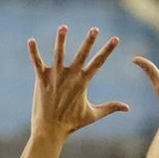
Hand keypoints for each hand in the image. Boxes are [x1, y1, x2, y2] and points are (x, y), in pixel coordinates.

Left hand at [27, 26, 127, 141]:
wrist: (50, 130)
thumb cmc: (72, 123)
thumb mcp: (93, 115)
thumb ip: (110, 108)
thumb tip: (128, 108)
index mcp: (83, 83)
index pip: (98, 63)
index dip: (108, 50)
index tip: (115, 39)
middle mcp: (70, 77)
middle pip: (82, 55)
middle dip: (89, 41)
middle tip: (95, 29)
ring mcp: (55, 77)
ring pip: (59, 55)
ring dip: (61, 41)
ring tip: (64, 27)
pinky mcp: (41, 79)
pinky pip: (37, 63)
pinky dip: (34, 52)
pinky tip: (31, 41)